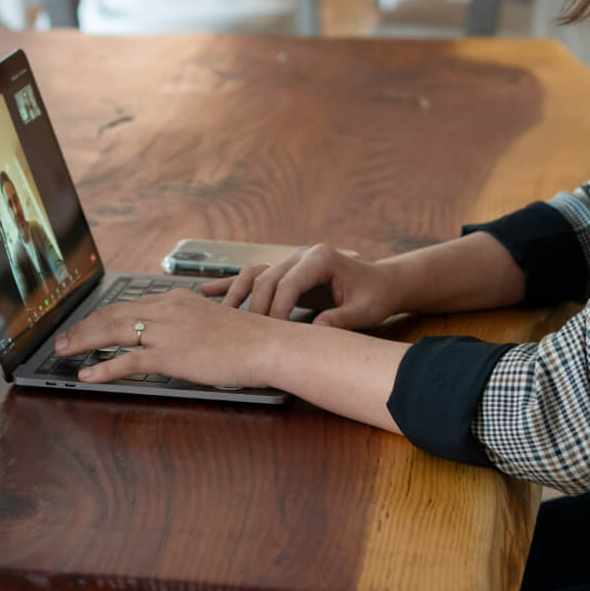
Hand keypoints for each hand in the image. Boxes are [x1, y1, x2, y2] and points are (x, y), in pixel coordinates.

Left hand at [52, 290, 282, 388]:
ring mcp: (167, 332)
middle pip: (112, 315)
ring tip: (64, 352)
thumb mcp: (210, 320)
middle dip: (83, 327)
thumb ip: (185, 323)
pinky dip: (104, 367)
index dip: (100, 316)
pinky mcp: (171, 355)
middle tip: (63, 338)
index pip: (127, 305)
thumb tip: (169, 337)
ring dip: (83, 342)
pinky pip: (128, 361)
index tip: (85, 324)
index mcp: (175, 299)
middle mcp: (166, 309)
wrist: (266, 345)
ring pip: (113, 333)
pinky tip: (88, 374)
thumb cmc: (246, 338)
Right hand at [202, 243, 402, 328]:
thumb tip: (318, 331)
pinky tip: (208, 291)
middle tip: (248, 336)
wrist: (381, 282)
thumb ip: (342, 319)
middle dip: (256, 308)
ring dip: (236, 294)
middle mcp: (301, 254)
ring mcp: (291, 260)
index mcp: (320, 258)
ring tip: (218, 314)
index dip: (277, 309)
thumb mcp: (365, 310)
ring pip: (255, 275)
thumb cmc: (375, 296)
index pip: (288, 283)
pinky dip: (232, 284)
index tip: (272, 334)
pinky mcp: (285, 270)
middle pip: (266, 279)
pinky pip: (254, 276)